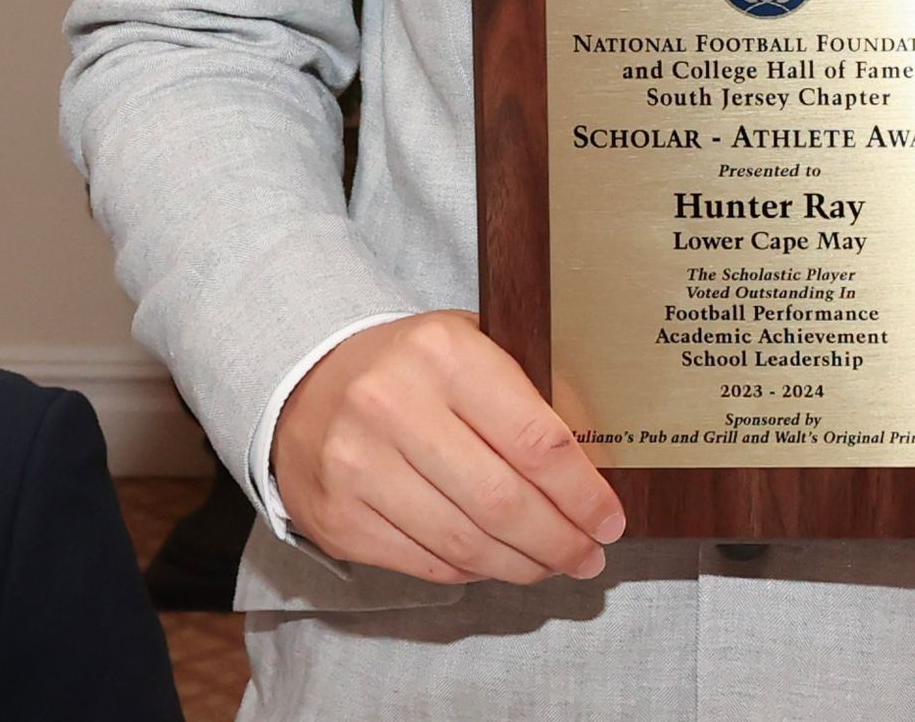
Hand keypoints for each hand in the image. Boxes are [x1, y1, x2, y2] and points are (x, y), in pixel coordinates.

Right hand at [270, 310, 626, 585]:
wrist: (306, 384)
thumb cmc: (408, 366)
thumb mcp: (466, 343)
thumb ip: (522, 386)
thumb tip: (592, 458)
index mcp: (442, 352)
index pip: (535, 438)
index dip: (581, 491)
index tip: (609, 518)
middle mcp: (394, 406)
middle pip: (503, 501)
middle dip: (558, 539)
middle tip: (589, 555)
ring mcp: (360, 466)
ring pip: (465, 541)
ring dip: (520, 564)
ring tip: (551, 565)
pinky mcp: (338, 518)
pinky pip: (425, 562)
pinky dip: (470, 571)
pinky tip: (495, 563)